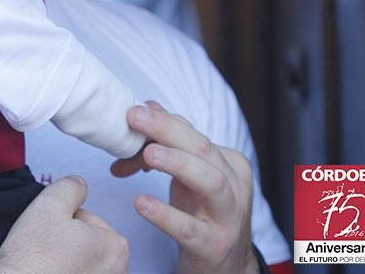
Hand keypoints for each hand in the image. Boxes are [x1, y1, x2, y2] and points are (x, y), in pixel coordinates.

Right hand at [0, 176, 128, 273]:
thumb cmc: (32, 259)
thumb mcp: (49, 205)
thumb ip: (70, 187)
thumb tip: (79, 185)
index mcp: (115, 247)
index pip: (86, 218)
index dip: (62, 222)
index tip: (50, 236)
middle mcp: (118, 272)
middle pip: (87, 242)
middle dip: (66, 242)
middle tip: (46, 251)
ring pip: (80, 261)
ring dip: (65, 261)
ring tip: (47, 267)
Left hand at [110, 102, 257, 273]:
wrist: (223, 266)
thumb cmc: (202, 213)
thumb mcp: (190, 176)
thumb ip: (171, 143)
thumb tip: (147, 106)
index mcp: (228, 163)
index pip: (193, 135)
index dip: (161, 123)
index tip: (131, 114)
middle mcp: (234, 185)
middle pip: (203, 149)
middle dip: (168, 130)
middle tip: (134, 117)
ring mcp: (227, 217)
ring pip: (210, 182)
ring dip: (178, 164)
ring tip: (147, 154)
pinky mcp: (213, 245)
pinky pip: (190, 228)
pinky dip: (166, 214)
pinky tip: (141, 203)